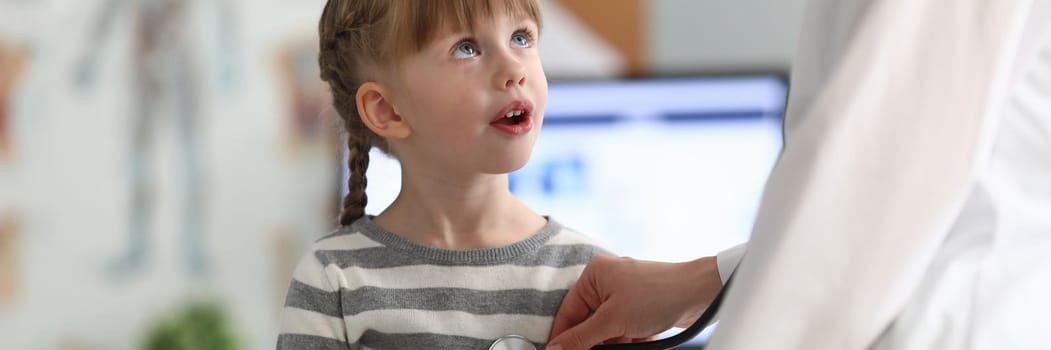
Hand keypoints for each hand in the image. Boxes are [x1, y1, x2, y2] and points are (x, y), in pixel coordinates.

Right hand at [546, 255, 722, 349]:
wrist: (701, 294)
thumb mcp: (613, 321)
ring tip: (633, 337)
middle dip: (600, 340)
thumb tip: (555, 348)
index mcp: (594, 275)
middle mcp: (607, 282)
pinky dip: (632, 338)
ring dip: (618, 341)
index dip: (564, 337)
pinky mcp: (640, 306)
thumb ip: (581, 337)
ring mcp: (625, 294)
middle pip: (589, 323)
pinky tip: (644, 336)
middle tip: (609, 345)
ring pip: (608, 329)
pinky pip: (625, 329)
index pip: (568, 312)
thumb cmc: (657, 294)